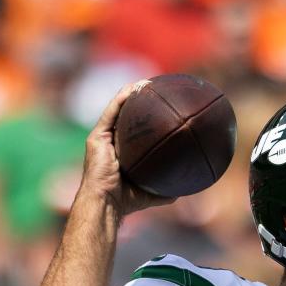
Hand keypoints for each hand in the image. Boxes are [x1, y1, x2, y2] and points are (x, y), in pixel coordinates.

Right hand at [80, 83, 175, 218]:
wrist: (105, 202)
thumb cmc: (126, 201)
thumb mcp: (151, 194)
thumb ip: (167, 190)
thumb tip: (188, 188)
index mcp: (122, 153)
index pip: (135, 131)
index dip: (148, 119)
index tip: (163, 109)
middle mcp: (111, 142)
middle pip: (126, 117)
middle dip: (140, 101)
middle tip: (157, 91)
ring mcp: (102, 138)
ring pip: (118, 109)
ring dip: (131, 93)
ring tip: (147, 83)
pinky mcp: (97, 136)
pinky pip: (111, 112)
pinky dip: (122, 98)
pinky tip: (135, 88)